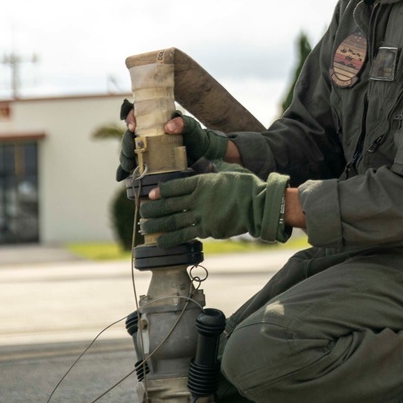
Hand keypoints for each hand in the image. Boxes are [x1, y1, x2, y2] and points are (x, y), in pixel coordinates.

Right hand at [116, 104, 234, 181]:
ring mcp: (145, 149)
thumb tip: (168, 127)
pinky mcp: (146, 163)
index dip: (130, 118)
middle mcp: (147, 134)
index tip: (133, 127)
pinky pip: (132, 166)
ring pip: (128, 151)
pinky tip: (122, 177)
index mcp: (154, 122)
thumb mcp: (192, 127)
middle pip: (129, 136)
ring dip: (124, 158)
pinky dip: (124, 172)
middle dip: (126, 143)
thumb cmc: (196, 137)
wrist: (203, 155)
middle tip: (130, 151)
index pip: (136, 115)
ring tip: (128, 165)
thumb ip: (183, 123)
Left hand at [138, 169, 290, 246]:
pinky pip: (186, 235)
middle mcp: (199, 199)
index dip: (161, 191)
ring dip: (157, 225)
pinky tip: (161, 241)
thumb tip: (207, 161)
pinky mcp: (208, 230)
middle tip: (142, 212)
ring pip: (174, 221)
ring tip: (145, 227)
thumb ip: (215, 167)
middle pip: (170, 205)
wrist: (260, 205)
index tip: (150, 194)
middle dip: (154, 209)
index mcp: (203, 182)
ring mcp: (203, 216)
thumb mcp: (229, 170)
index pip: (176, 186)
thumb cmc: (246, 185)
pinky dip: (172, 238)